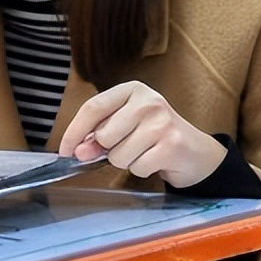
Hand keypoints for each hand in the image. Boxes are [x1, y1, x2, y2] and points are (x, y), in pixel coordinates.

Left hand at [58, 81, 226, 188]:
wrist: (195, 151)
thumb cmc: (153, 135)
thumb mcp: (124, 126)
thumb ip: (97, 135)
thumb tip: (78, 150)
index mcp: (132, 90)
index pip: (93, 107)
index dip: (74, 131)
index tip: (65, 150)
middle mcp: (148, 101)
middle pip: (103, 135)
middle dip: (107, 150)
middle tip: (126, 147)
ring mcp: (162, 122)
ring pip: (118, 155)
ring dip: (126, 161)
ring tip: (144, 152)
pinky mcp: (172, 145)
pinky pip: (137, 167)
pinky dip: (141, 170)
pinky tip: (154, 160)